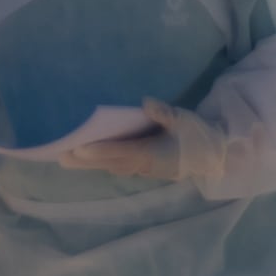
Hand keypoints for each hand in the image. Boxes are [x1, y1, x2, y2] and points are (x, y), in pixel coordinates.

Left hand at [55, 103, 216, 182]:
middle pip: (110, 163)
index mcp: (153, 153)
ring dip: (91, 165)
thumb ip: (164, 113)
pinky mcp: (146, 171)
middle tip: (60, 157)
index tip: (78, 148)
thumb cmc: (199, 136)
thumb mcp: (185, 120)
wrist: (214, 157)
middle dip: (85, 161)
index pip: (121, 151)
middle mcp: (145, 165)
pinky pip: (120, 167)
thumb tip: (146, 103)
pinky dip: (104, 164)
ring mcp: (145, 171)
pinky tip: (91, 160)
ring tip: (67, 159)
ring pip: (113, 167)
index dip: (99, 151)